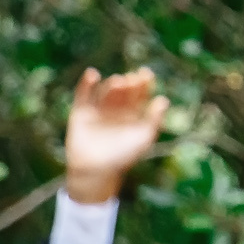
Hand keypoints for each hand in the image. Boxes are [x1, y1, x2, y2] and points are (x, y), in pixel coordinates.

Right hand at [63, 66, 169, 204]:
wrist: (96, 170)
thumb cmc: (123, 157)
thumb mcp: (143, 138)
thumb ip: (153, 120)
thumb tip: (163, 100)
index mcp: (132, 116)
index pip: (138, 96)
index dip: (143, 84)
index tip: (146, 74)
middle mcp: (115, 111)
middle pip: (123, 93)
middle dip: (128, 85)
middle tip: (132, 79)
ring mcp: (97, 111)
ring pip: (105, 93)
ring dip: (112, 86)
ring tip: (119, 82)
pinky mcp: (80, 112)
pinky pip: (83, 95)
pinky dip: (86, 84)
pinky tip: (93, 74)